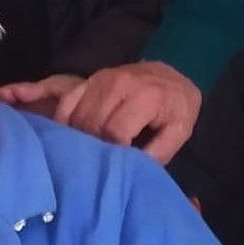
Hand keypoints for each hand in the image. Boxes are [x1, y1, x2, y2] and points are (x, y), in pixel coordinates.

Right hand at [0, 62, 197, 163]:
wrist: (172, 73)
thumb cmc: (176, 107)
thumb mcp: (179, 131)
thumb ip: (158, 153)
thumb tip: (129, 171)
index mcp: (146, 97)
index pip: (115, 131)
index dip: (113, 152)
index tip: (117, 165)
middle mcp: (120, 84)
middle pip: (92, 124)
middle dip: (94, 147)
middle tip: (100, 163)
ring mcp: (101, 79)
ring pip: (78, 115)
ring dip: (79, 137)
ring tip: (87, 153)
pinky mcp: (90, 80)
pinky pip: (68, 102)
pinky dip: (63, 120)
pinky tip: (68, 137)